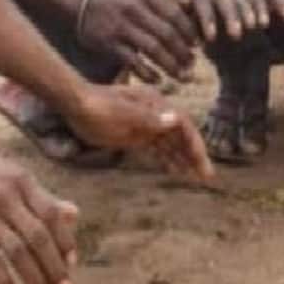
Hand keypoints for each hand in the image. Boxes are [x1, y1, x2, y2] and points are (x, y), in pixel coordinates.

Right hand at [0, 152, 79, 283]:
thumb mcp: (16, 177)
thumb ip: (44, 197)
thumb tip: (75, 214)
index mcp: (23, 183)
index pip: (51, 215)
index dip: (65, 240)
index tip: (72, 263)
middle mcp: (7, 199)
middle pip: (38, 237)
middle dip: (54, 266)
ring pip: (17, 252)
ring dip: (34, 279)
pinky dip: (3, 282)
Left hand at [65, 83, 213, 180]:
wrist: (77, 105)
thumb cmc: (99, 106)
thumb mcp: (123, 112)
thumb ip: (148, 118)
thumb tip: (175, 118)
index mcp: (157, 105)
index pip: (183, 125)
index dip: (194, 144)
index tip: (202, 163)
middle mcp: (156, 114)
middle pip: (181, 136)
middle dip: (194, 156)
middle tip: (206, 177)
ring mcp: (146, 126)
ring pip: (171, 144)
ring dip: (183, 160)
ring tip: (195, 178)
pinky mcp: (136, 136)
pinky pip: (157, 149)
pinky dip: (167, 160)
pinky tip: (175, 172)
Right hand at [76, 0, 199, 84]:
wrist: (83, 1)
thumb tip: (193, 7)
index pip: (175, 13)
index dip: (189, 31)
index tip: (197, 44)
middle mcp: (134, 7)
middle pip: (166, 34)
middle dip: (183, 52)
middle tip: (192, 64)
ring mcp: (121, 26)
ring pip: (153, 49)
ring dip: (170, 65)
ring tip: (182, 76)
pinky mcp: (109, 43)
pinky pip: (133, 62)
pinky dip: (147, 73)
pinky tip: (158, 79)